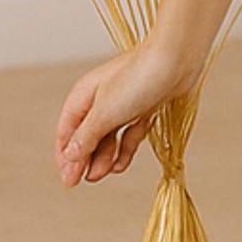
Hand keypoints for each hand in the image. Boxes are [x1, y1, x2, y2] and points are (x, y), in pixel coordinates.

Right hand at [53, 38, 198, 188]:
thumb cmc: (138, 78)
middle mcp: (102, 98)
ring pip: (108, 137)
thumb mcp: (104, 113)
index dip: (65, 156)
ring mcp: (124, 103)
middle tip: (87, 180)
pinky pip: (129, 134)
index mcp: (85, 94)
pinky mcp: (144, 107)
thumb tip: (68, 158)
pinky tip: (121, 164)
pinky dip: (124, 150)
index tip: (68, 181)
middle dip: (85, 159)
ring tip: (103, 173)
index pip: (67, 130)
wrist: (177, 60)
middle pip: (87, 136)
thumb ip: (85, 138)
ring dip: (104, 157)